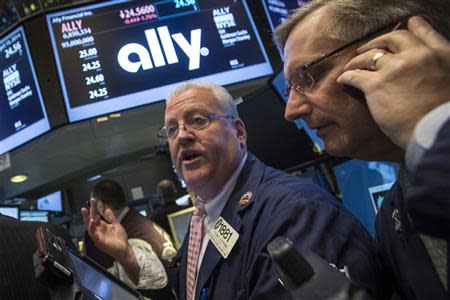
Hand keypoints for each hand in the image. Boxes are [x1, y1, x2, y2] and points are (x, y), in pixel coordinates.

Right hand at [81, 198, 129, 260]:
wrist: (124, 249)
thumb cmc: (120, 239)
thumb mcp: (116, 225)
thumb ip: (111, 218)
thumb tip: (106, 209)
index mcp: (102, 227)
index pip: (96, 216)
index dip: (94, 208)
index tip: (93, 200)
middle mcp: (98, 231)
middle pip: (92, 219)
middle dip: (90, 210)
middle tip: (90, 201)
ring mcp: (98, 236)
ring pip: (89, 227)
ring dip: (87, 218)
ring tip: (85, 210)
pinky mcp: (99, 242)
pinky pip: (94, 235)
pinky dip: (92, 228)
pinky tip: (92, 222)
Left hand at [337, 16, 449, 148]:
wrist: (435, 132)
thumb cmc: (441, 115)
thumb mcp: (449, 81)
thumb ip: (435, 69)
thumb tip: (423, 71)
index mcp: (440, 54)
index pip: (423, 31)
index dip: (413, 28)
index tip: (406, 27)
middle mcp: (416, 56)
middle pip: (392, 39)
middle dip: (377, 41)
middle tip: (367, 48)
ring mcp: (395, 68)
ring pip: (369, 56)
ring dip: (358, 60)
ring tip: (352, 65)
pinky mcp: (376, 84)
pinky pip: (355, 75)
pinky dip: (347, 76)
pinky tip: (343, 79)